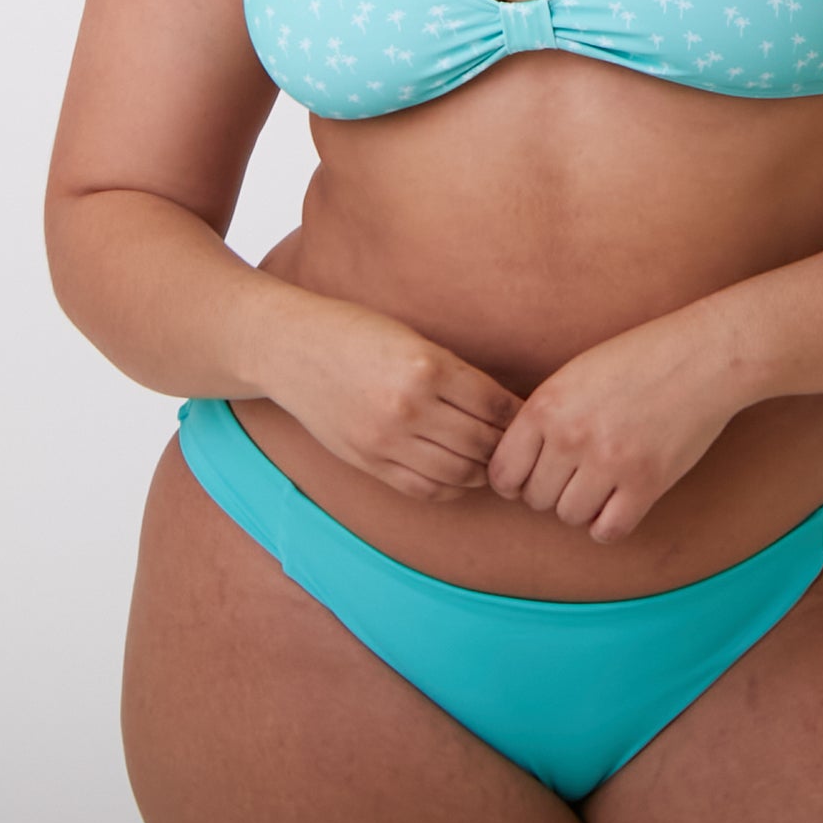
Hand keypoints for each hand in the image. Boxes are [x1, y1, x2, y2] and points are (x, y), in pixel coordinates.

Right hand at [278, 293, 523, 503]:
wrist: (292, 349)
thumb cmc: (357, 333)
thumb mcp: (413, 339)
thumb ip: (454, 374)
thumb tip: (505, 407)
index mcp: (427, 366)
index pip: (495, 404)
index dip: (519, 414)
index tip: (531, 416)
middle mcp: (409, 407)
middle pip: (482, 442)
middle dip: (506, 446)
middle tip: (520, 443)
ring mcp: (386, 440)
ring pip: (458, 472)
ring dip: (483, 470)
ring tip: (493, 460)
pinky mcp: (369, 462)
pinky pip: (424, 489)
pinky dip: (452, 487)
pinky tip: (460, 474)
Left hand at [485, 309, 744, 544]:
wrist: (702, 357)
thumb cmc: (638, 359)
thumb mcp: (575, 374)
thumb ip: (544, 416)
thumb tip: (518, 464)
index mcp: (546, 406)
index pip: (504, 473)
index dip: (514, 481)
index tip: (531, 476)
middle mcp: (571, 437)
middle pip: (536, 499)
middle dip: (550, 492)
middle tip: (574, 474)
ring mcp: (609, 463)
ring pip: (569, 516)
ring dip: (581, 506)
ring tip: (600, 482)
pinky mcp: (646, 483)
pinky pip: (608, 530)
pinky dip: (609, 522)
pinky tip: (620, 500)